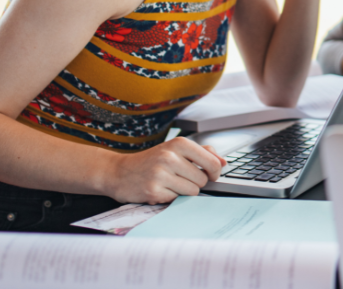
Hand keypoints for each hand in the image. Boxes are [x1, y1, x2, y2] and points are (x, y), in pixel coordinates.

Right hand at [104, 137, 225, 203]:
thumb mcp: (176, 150)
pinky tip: (160, 190)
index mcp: (179, 143)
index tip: (210, 174)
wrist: (118, 172)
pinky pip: (177, 199)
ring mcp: (160, 174)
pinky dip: (171, 197)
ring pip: (193, 191)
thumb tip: (224, 162)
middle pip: (203, 179)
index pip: (213, 162)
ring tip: (171, 184)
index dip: (215, 172)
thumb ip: (202, 153)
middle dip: (196, 182)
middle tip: (181, 178)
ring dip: (185, 191)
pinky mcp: (153, 191)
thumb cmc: (152, 161)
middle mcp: (169, 157)